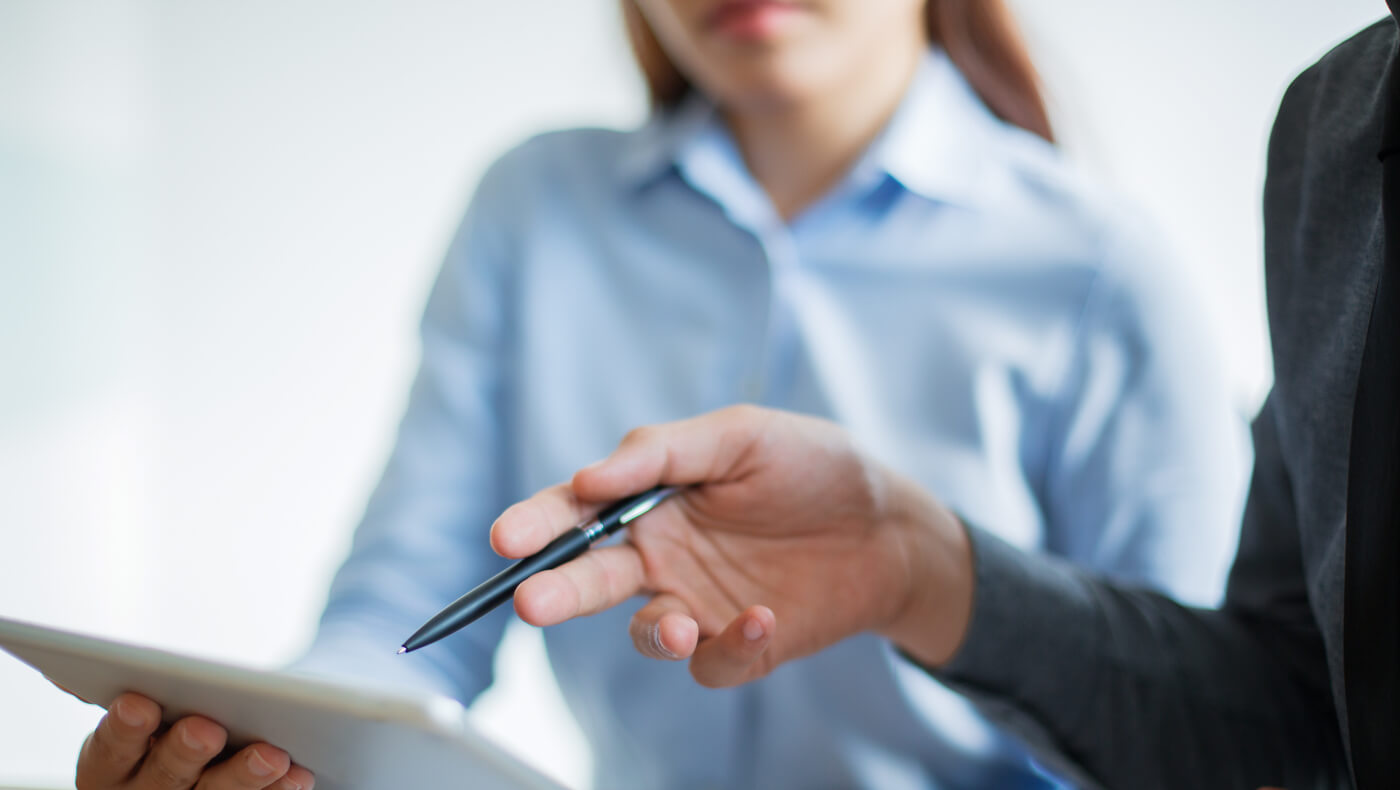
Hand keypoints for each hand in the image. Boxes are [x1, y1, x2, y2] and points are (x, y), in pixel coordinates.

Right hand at [75, 692, 313, 789]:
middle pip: (162, 779)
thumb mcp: (150, 704)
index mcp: (108, 765)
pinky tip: (298, 774)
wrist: (216, 744)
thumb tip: (85, 669)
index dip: (123, 730)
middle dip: (184, 753)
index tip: (139, 703)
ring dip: (242, 777)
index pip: (108, 751)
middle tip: (207, 729)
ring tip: (271, 756)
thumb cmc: (179, 712)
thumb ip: (136, 689)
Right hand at [491, 405, 974, 686]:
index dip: (538, 523)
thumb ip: (663, 453)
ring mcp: (698, 602)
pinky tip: (762, 618)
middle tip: (530, 601)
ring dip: (653, 633)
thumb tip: (588, 477)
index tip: (507, 537)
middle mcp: (662, 555)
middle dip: (555, 592)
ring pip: (646, 632)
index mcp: (651, 498)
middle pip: (590, 579)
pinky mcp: (739, 645)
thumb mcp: (742, 435)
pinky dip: (730, 648)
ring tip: (678, 625)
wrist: (890, 523)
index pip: (577, 511)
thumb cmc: (813, 465)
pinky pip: (713, 662)